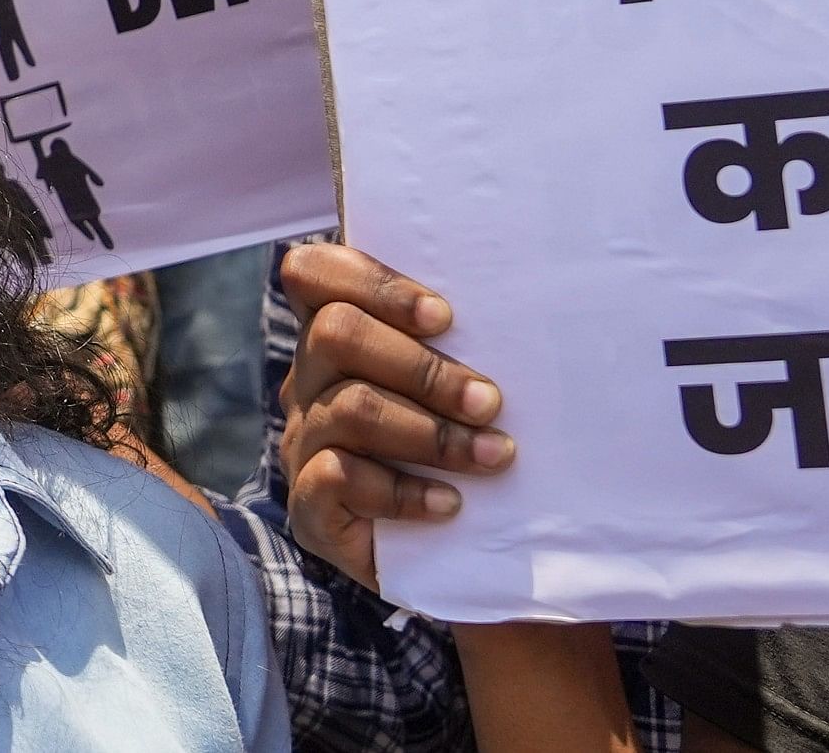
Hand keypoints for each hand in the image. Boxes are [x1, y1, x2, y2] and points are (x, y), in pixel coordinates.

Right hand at [278, 242, 512, 593]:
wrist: (454, 555)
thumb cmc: (467, 445)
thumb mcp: (461, 386)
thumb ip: (464, 344)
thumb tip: (525, 310)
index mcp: (338, 335)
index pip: (313, 273)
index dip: (373, 283)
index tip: (445, 318)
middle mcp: (308, 380)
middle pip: (336, 333)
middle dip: (424, 367)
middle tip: (490, 403)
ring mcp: (304, 442)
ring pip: (349, 407)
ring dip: (433, 433)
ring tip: (494, 456)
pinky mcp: (309, 506)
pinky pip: (339, 478)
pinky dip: (404, 491)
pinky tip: (450, 505)